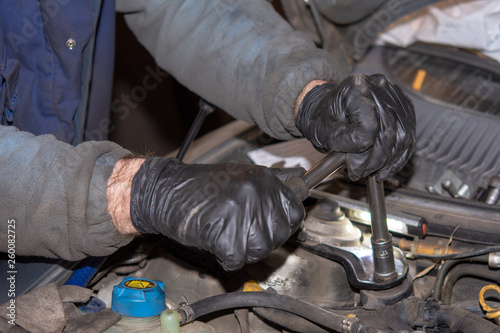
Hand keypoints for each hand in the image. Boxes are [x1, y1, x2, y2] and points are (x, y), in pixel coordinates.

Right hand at [129, 157, 304, 270]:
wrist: (165, 191)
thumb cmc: (201, 187)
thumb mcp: (242, 175)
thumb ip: (273, 181)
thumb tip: (301, 179)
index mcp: (264, 180)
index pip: (294, 212)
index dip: (282, 224)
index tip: (268, 225)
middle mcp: (256, 193)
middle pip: (278, 235)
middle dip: (261, 239)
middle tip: (239, 230)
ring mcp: (240, 212)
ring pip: (260, 249)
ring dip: (243, 249)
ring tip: (226, 233)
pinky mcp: (224, 233)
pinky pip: (236, 259)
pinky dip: (225, 257)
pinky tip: (215, 241)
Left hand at [296, 73, 415, 180]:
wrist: (331, 109)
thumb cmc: (325, 117)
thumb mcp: (321, 128)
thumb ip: (338, 136)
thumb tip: (364, 144)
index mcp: (356, 87)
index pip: (370, 125)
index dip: (363, 153)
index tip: (354, 169)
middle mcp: (379, 87)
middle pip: (388, 131)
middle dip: (375, 160)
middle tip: (362, 173)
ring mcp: (395, 96)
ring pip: (402, 136)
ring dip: (389, 160)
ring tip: (373, 173)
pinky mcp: (404, 108)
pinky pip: (409, 137)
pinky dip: (399, 157)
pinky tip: (386, 169)